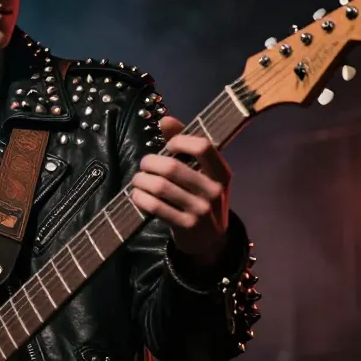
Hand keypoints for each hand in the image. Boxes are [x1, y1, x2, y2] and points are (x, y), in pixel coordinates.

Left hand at [131, 116, 230, 264]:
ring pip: (160, 187)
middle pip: (172, 167)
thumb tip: (165, 119)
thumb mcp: (203, 173)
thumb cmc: (202, 198)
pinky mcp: (185, 226)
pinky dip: (140, 198)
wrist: (211, 241)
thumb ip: (185, 145)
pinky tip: (138, 195)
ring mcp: (200, 210)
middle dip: (149, 162)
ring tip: (138, 180)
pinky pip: (155, 206)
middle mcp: (214, 190)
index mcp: (222, 173)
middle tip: (144, 165)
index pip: (203, 146)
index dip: (180, 141)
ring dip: (141, 180)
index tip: (169, 147)